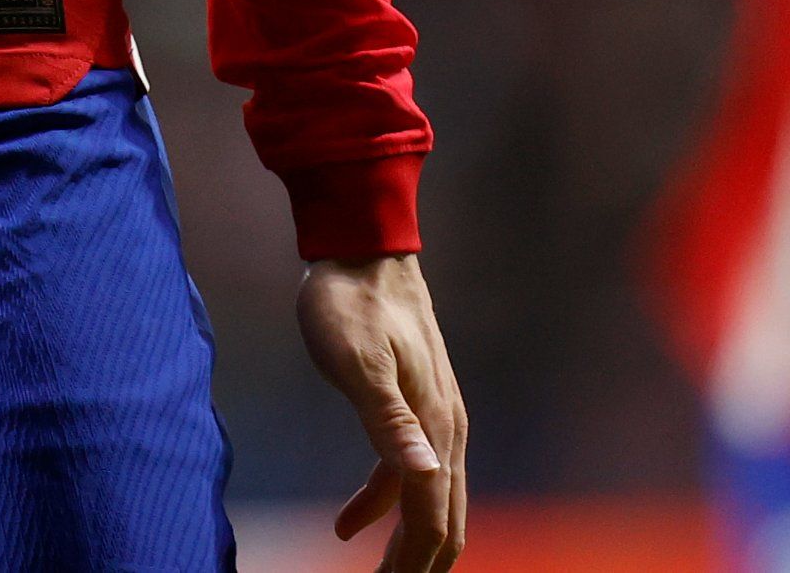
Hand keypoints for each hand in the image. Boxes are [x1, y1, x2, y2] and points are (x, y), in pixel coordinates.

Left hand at [300, 254, 465, 572]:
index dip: (412, 566)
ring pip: (428, 504)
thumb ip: (387, 419)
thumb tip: (426, 476)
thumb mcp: (358, 360)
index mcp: (435, 428)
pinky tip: (344, 525)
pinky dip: (380, 507)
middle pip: (441, 523)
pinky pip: (404, 476)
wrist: (362, 248)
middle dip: (419, 567)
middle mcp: (446, 432)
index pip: (430, 520)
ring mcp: (433, 421)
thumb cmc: (350, 301)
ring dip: (405, 545)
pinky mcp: (413, 408)